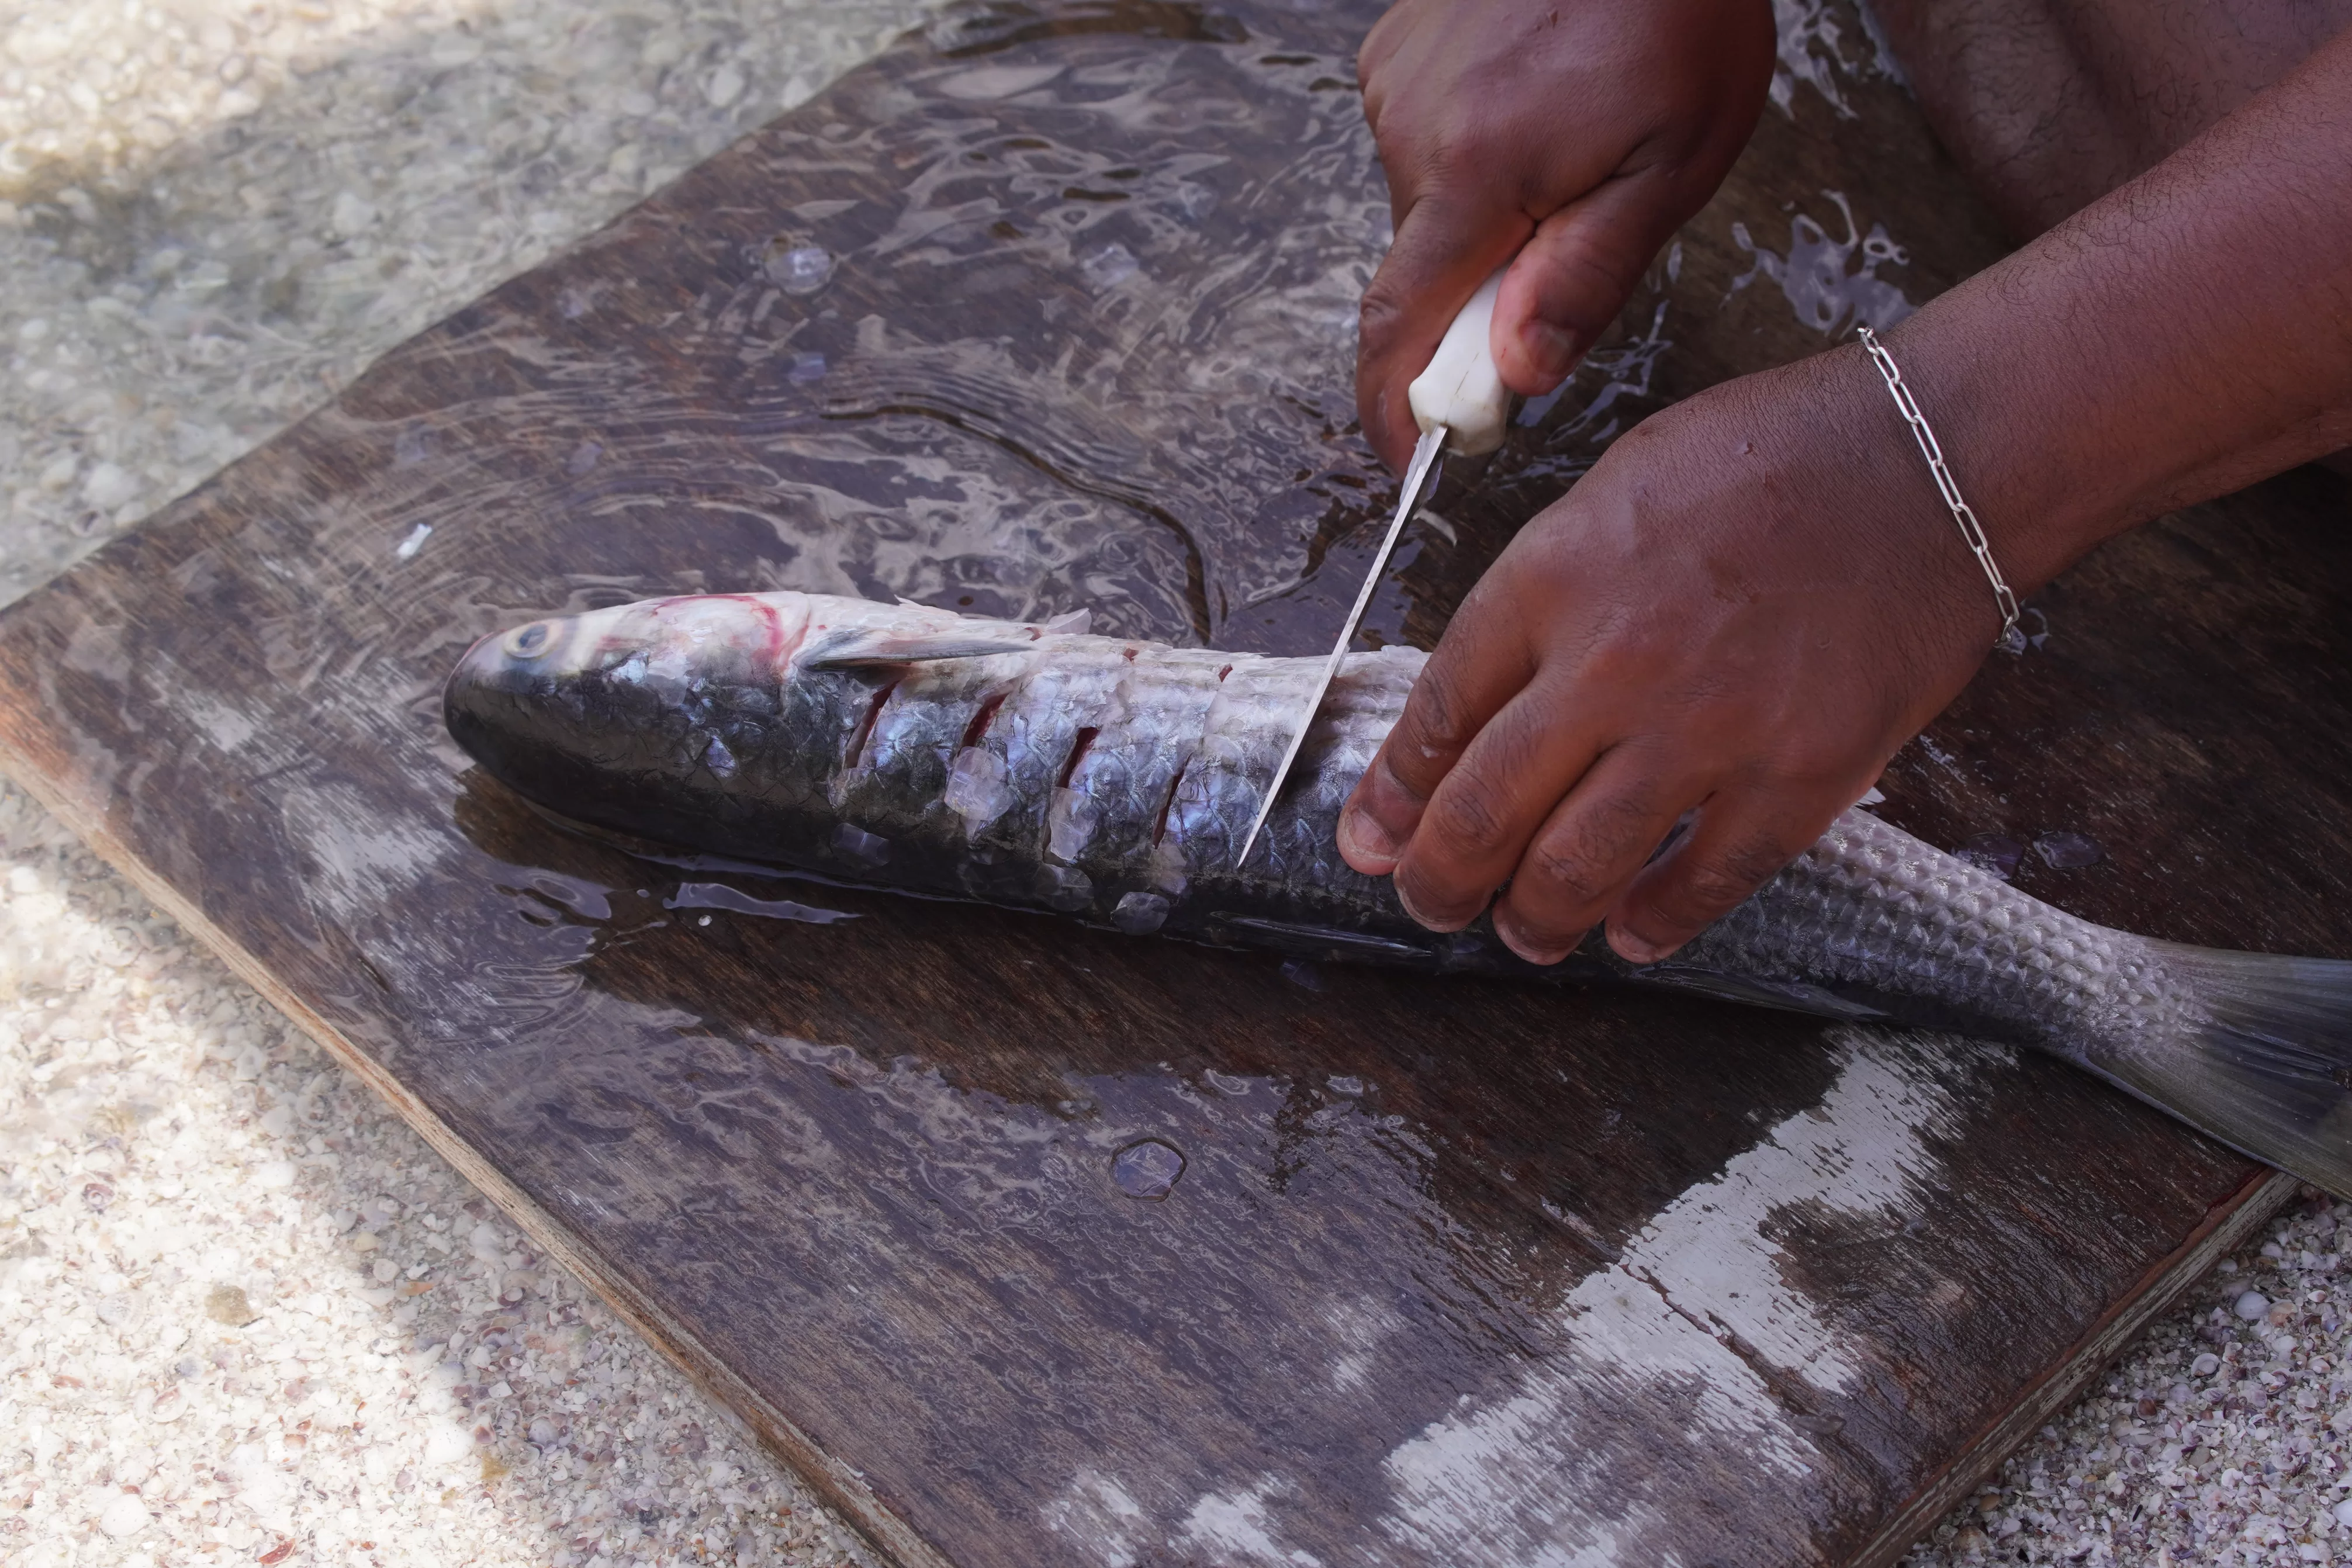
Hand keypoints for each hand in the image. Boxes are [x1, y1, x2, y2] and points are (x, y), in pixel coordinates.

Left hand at [1337, 348, 2010, 963]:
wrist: (1927, 457)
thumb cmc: (1763, 462)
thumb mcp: (1609, 496)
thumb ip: (1536, 602)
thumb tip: (1474, 710)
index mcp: (1552, 578)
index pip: (1437, 717)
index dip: (1393, 797)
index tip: (1373, 842)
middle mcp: (1613, 663)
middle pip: (1485, 811)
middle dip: (1439, 880)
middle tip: (1429, 905)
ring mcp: (1708, 728)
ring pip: (1577, 868)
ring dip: (1533, 919)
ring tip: (1523, 933)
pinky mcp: (1800, 775)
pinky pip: (1705, 882)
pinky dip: (1655, 922)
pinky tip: (1632, 934)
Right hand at [1355, 0, 1774, 467]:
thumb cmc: (1681, 18)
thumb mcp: (1676, 164)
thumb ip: (1588, 275)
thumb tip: (1517, 376)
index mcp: (1479, 172)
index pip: (1398, 327)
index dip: (1391, 409)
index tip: (1407, 459)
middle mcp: (1413, 130)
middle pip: (1421, 273)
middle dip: (1476, 304)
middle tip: (1565, 266)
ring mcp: (1396, 86)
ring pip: (1427, 212)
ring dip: (1483, 224)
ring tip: (1571, 157)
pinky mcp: (1396, 53)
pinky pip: (1423, 148)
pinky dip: (1473, 165)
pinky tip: (1537, 113)